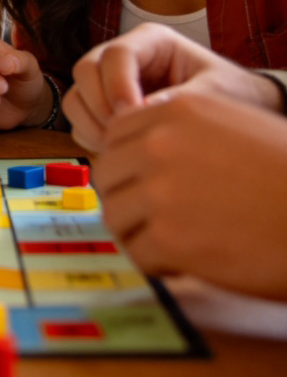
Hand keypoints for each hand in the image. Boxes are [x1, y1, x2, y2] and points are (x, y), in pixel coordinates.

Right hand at [64, 22, 280, 151]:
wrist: (235, 107)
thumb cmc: (229, 92)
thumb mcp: (214, 91)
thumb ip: (180, 100)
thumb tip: (141, 116)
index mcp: (150, 41)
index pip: (116, 54)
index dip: (117, 84)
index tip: (133, 114)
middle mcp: (121, 57)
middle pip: (85, 70)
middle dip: (100, 105)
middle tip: (125, 134)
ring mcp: (107, 81)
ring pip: (77, 96)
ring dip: (92, 124)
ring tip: (124, 146)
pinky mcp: (102, 106)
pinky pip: (79, 120)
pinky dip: (92, 137)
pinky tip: (120, 149)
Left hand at [93, 92, 286, 299]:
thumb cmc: (286, 171)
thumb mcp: (230, 123)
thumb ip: (179, 130)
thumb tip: (137, 152)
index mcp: (173, 112)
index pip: (115, 135)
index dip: (127, 163)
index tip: (140, 182)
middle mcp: (158, 146)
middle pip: (107, 174)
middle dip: (125, 197)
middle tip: (149, 218)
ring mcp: (160, 192)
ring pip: (114, 214)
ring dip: (137, 232)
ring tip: (168, 243)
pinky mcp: (170, 238)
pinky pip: (137, 252)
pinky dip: (155, 263)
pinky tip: (181, 264)